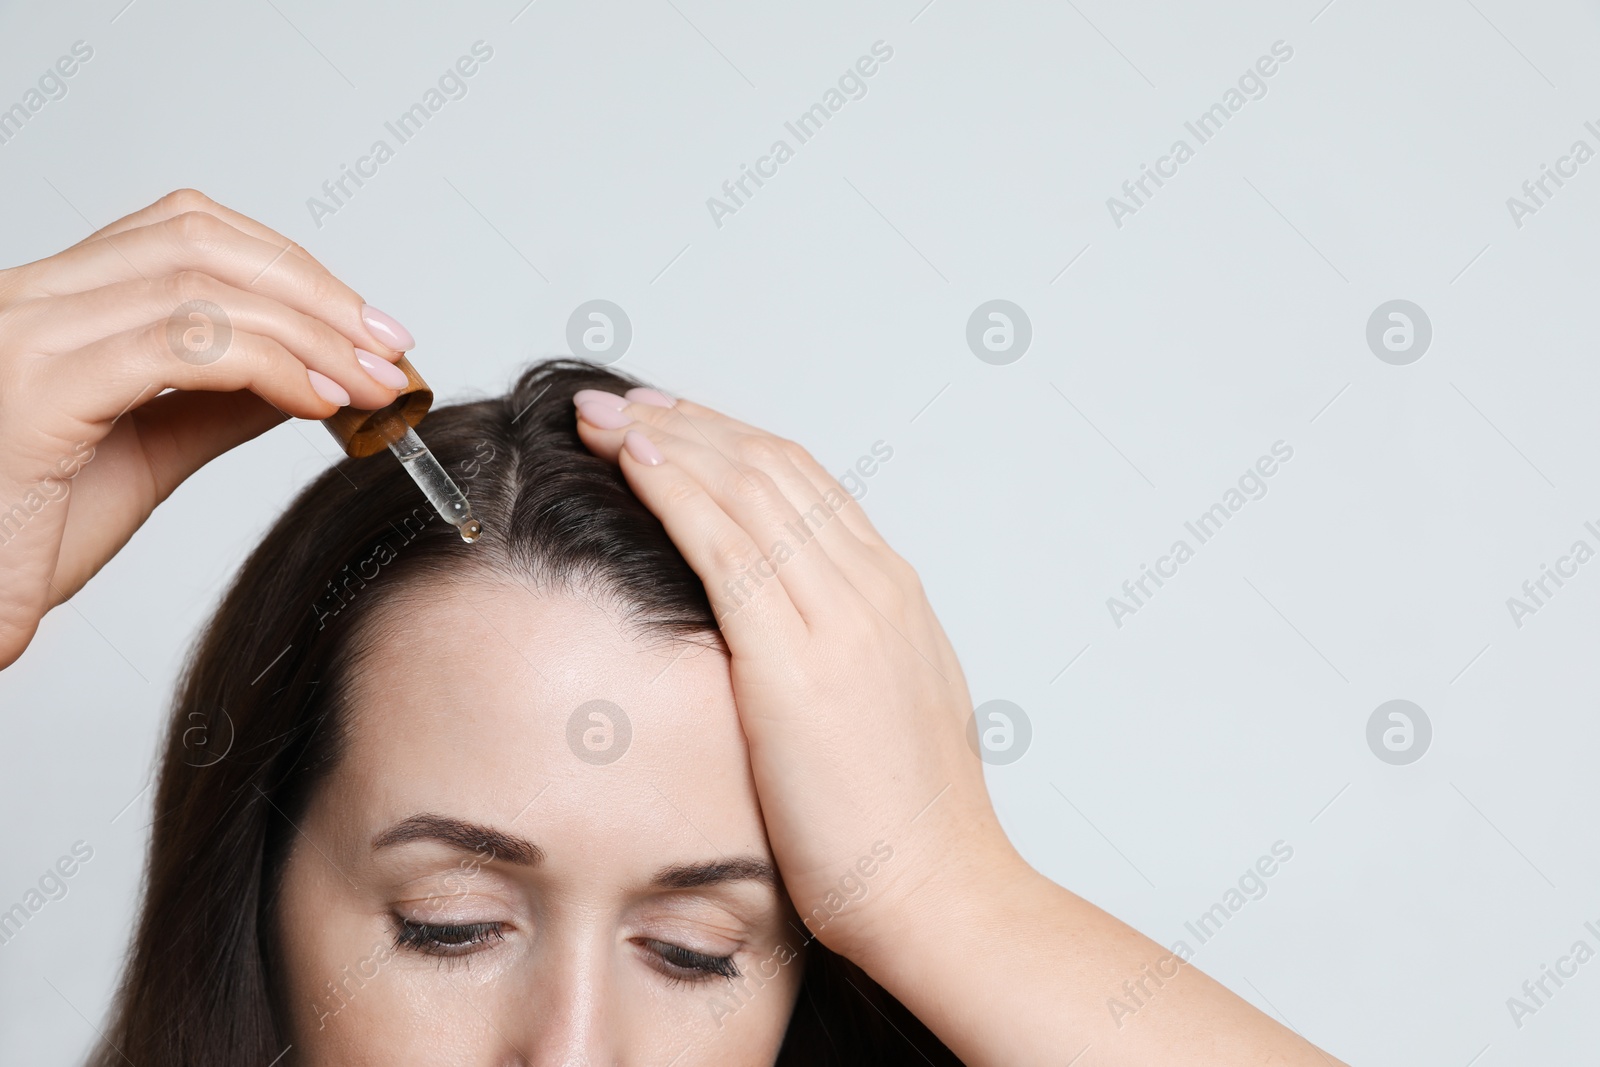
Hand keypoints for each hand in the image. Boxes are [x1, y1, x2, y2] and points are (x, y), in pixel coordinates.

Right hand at [0, 188, 414, 669]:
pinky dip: (267, 365)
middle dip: (316, 292)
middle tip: (388, 350)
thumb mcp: (145, 453)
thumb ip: (218, 401)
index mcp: (48, 302)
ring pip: (198, 284)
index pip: (185, 232)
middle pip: (200, 241)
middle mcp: (25, 299)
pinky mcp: (37, 396)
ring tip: (369, 384)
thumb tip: (308, 370)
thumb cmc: (26, 541)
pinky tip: (314, 402)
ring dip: (310, 331)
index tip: (365, 324)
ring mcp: (23, 337)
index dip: (291, 268)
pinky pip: (177, 349)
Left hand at [571, 387, 1018, 960]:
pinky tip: (636, 461)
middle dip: (689, 423)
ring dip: (668, 439)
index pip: (803, 483)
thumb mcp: (885, 706)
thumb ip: (844, 653)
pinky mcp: (798, 661)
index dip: (729, 441)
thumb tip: (792, 635)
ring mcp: (841, 617)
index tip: (672, 424)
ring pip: (748, 488)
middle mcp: (871, 586)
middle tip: (623, 401)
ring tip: (606, 415)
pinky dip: (677, 491)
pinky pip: (727, 547)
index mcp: (890, 594)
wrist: (939, 890)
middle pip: (772, 467)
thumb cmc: (905, 822)